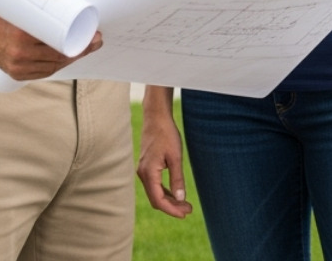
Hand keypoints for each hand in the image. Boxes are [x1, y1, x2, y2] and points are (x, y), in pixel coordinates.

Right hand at [0, 20, 101, 81]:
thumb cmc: (1, 11)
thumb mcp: (24, 7)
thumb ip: (46, 13)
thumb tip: (73, 10)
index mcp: (21, 37)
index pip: (61, 47)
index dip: (81, 44)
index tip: (95, 37)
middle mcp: (19, 55)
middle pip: (60, 58)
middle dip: (81, 50)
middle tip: (95, 40)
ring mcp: (17, 67)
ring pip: (53, 67)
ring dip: (70, 58)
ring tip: (83, 47)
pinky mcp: (16, 74)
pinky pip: (43, 72)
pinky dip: (56, 65)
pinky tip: (67, 58)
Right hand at [137, 92, 191, 217]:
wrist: (156, 118)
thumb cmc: (166, 135)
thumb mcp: (176, 157)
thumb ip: (177, 179)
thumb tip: (180, 199)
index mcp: (149, 172)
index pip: (158, 200)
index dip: (172, 210)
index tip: (185, 213)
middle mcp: (143, 174)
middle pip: (155, 199)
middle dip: (172, 207)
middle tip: (188, 210)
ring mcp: (143, 170)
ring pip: (154, 193)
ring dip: (169, 200)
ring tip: (185, 204)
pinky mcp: (146, 167)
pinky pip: (154, 185)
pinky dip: (164, 191)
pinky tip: (176, 193)